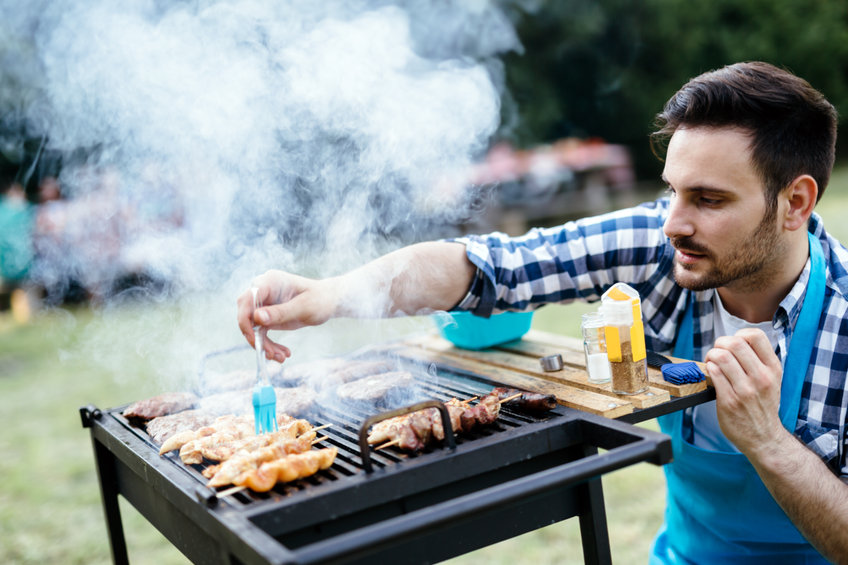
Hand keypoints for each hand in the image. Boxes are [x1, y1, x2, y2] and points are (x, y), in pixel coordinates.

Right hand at [236, 270, 338, 362]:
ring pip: (254, 328)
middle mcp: (263, 291)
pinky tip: (283, 354)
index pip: (247, 300)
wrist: (330, 301)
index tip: (254, 339)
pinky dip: (270, 345)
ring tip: (281, 358)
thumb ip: (280, 313)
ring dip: (264, 345)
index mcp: (270, 282)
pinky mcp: (268, 316)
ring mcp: (265, 304)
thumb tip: (256, 318)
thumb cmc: (320, 299)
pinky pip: (262, 332)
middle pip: (246, 315)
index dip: (245, 320)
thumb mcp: (303, 308)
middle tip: (270, 354)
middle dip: (256, 337)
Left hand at [704, 328, 786, 455]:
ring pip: (721, 356)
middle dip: (719, 344)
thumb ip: (758, 361)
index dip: (738, 335)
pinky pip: (714, 373)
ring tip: (712, 363)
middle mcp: (761, 377)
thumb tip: (735, 341)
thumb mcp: (772, 380)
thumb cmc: (763, 406)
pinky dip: (708, 369)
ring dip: (711, 356)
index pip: (755, 336)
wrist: (764, 438)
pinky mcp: (729, 401)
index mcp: (773, 369)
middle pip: (734, 343)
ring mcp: (745, 390)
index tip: (732, 345)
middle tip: (717, 353)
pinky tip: (712, 375)